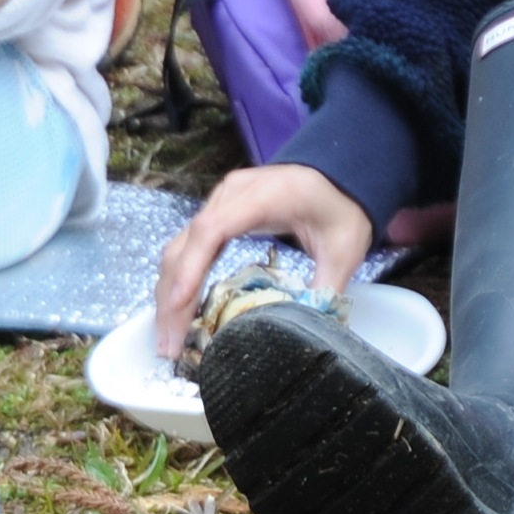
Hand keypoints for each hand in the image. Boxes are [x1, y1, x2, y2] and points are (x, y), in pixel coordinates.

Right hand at [153, 162, 372, 357]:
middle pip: (184, 245)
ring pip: (178, 249)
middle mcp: (227, 197)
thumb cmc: (340, 205)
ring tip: (169, 337)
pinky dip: (180, 281)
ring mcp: (217, 204)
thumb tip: (308, 330)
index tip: (180, 305)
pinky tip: (180, 310)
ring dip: (169, 293)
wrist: (338, 171)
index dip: (191, 268)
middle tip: (169, 343)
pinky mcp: (216, 216)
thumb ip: (326, 286)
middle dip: (171, 296)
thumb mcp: (344, 248)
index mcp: (259, 198)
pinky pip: (188, 248)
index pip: (211, 230)